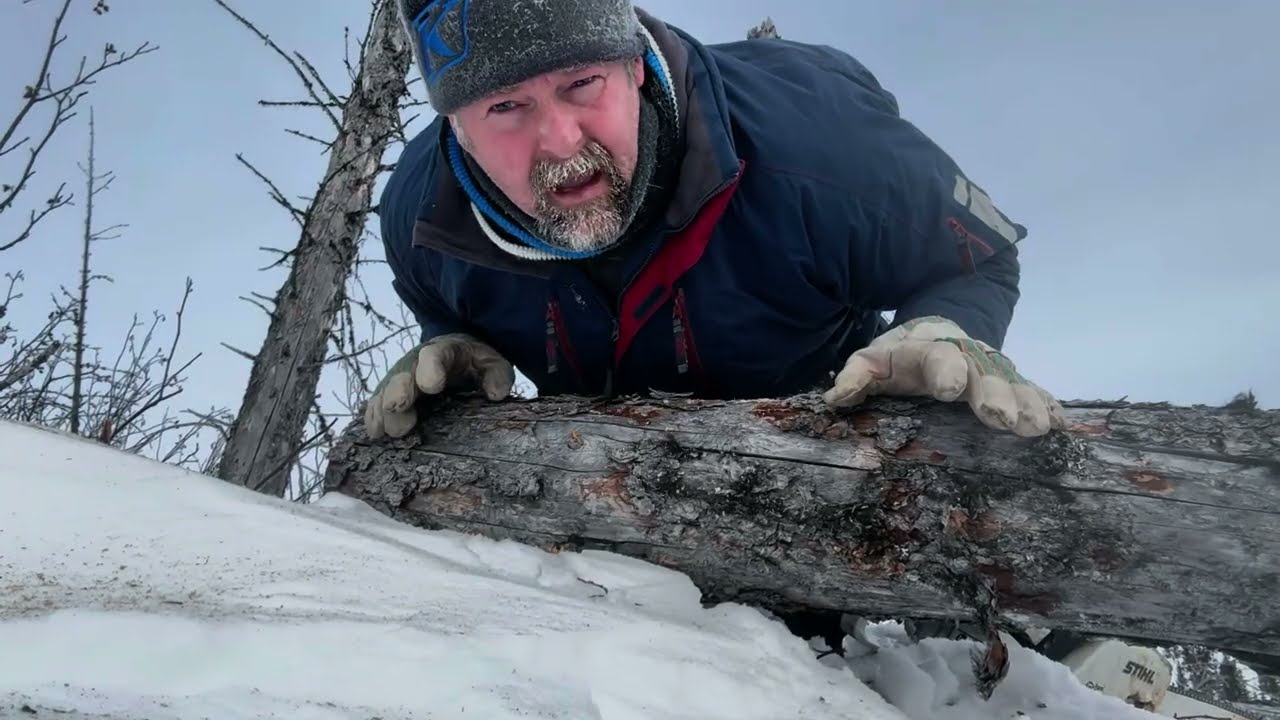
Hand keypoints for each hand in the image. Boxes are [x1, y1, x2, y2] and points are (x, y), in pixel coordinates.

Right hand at [364, 333, 514, 439]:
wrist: (456, 354)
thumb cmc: (475, 362)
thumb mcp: (492, 363)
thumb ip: (497, 375)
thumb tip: (496, 393)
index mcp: (445, 350)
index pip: (435, 354)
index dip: (431, 368)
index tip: (431, 386)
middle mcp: (417, 361)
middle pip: (404, 374)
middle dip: (399, 390)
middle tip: (397, 408)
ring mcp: (401, 376)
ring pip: (388, 390)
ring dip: (383, 409)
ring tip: (383, 430)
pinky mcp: (391, 391)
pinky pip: (379, 402)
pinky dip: (374, 416)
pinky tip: (373, 432)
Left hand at [822, 316, 1064, 436]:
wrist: (934, 332)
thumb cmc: (899, 358)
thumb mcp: (872, 360)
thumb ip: (856, 375)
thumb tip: (836, 397)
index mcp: (929, 351)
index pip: (937, 357)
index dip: (944, 371)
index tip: (950, 390)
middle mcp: (967, 356)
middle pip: (982, 372)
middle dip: (994, 395)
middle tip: (1004, 421)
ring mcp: (993, 368)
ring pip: (1012, 382)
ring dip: (1026, 405)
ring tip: (1038, 428)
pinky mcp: (1012, 382)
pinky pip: (1033, 391)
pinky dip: (1047, 405)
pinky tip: (1061, 425)